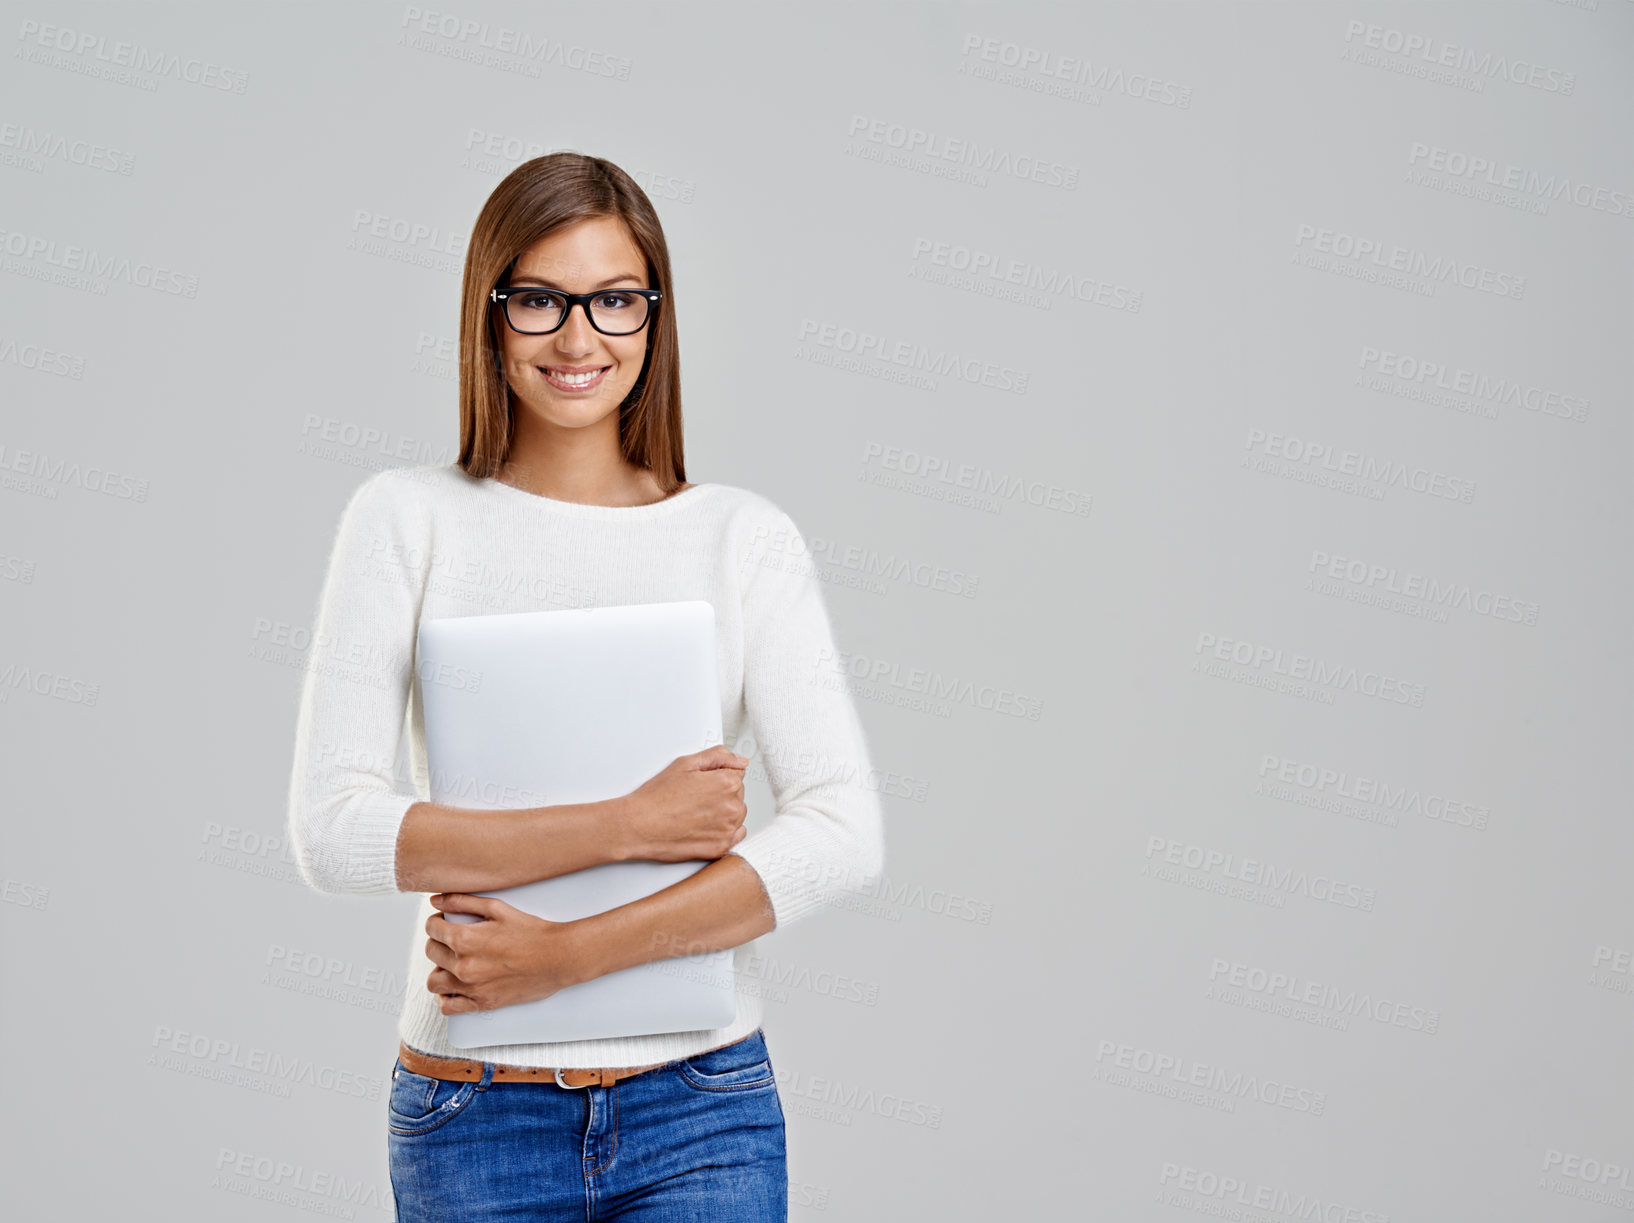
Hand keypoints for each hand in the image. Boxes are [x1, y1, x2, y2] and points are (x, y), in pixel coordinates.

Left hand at [422, 892, 583, 1014]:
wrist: (559, 957)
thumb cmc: (533, 931)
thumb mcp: (498, 908)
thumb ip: (463, 902)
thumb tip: (436, 900)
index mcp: (465, 939)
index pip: (432, 929)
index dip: (437, 921)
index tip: (444, 921)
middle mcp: (464, 965)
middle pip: (431, 952)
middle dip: (439, 941)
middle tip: (453, 938)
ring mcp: (472, 987)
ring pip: (434, 981)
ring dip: (439, 970)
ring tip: (453, 963)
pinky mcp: (483, 1003)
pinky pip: (448, 1007)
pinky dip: (446, 997)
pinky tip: (456, 987)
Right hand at [621, 745, 748, 861]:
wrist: (639, 826)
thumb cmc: (657, 796)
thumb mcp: (686, 763)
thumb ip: (719, 756)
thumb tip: (740, 761)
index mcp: (727, 783)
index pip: (738, 773)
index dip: (717, 776)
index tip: (702, 783)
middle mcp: (732, 807)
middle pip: (738, 794)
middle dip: (721, 793)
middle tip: (694, 798)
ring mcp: (728, 829)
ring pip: (737, 814)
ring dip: (724, 812)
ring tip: (697, 812)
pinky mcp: (721, 847)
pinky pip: (736, 835)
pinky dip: (724, 831)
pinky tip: (705, 826)